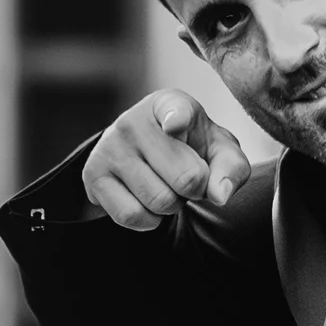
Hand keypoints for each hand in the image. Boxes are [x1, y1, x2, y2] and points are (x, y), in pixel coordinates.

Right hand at [79, 90, 252, 232]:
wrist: (148, 156)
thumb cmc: (191, 149)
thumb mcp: (219, 151)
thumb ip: (231, 169)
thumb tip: (220, 194)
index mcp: (170, 104)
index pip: (175, 112)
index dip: (178, 120)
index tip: (175, 125)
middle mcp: (134, 120)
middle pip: (186, 179)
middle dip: (194, 191)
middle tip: (184, 178)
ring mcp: (110, 147)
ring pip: (159, 201)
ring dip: (172, 206)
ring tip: (165, 186)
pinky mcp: (93, 174)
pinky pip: (132, 216)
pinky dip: (149, 220)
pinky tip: (147, 201)